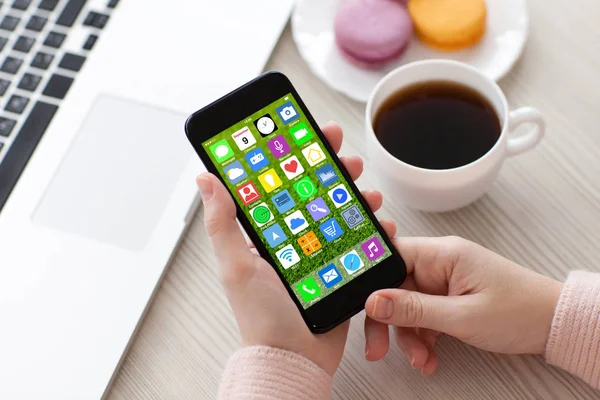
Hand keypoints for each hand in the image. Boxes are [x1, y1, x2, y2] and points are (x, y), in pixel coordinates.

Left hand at [197, 122, 396, 375]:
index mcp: (267, 233)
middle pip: (315, 192)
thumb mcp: (236, 266)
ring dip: (356, 194)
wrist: (295, 358)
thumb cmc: (262, 318)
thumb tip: (205, 178)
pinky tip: (380, 221)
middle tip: (344, 153)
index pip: (280, 184)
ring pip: (340, 211)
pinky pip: (359, 240)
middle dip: (332, 168)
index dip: (295, 157)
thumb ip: (223, 223)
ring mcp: (320, 252)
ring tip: (367, 188)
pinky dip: (372, 227)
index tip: (307, 132)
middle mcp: (294, 238)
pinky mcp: (342, 267)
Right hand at [363, 236, 562, 374]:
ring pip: (406, 306)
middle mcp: (439, 263)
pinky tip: (430, 357)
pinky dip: (422, 339)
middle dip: (386, 319)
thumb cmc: (519, 311)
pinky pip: (422, 316)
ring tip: (420, 360)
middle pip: (394, 286)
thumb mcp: (462, 316)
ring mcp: (443, 282)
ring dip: (407, 336)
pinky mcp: (448, 298)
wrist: (554, 324)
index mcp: (442, 253)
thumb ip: (414, 309)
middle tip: (378, 349)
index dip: (370, 278)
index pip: (391, 255)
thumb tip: (374, 302)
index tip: (359, 305)